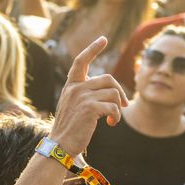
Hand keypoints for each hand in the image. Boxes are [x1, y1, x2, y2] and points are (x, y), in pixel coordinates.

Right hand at [49, 37, 129, 154]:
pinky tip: (110, 123)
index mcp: (71, 86)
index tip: (103, 39)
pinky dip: (116, 116)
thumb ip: (86, 94)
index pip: (80, 61)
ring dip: (118, 107)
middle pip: (108, 78)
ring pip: (113, 93)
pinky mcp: (89, 108)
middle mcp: (75, 88)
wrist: (60, 145)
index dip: (92, 48)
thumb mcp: (73, 105)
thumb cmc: (69, 127)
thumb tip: (112, 91)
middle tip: (123, 105)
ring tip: (112, 118)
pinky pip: (113, 107)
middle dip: (120, 91)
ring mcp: (82, 97)